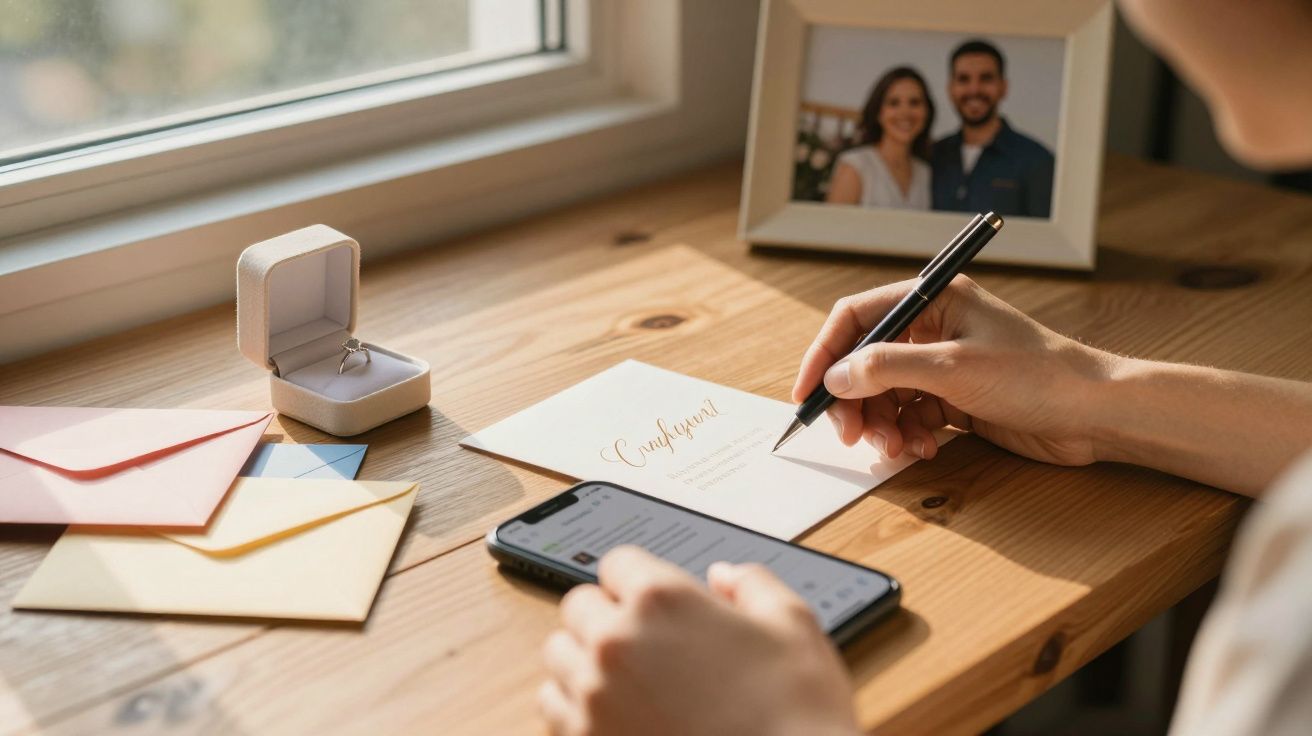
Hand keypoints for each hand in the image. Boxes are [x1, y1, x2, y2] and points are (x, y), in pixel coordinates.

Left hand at [539, 546, 858, 735]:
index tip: (655, 600)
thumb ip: (754, 585)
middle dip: (608, 616)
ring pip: (558, 657)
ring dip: (585, 661)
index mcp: (662, 600)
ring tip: (629, 680)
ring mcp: (594, 697)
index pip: (618, 563)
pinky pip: (553, 710)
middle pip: (579, 606)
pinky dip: (575, 708)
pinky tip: (616, 715)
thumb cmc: (796, 715)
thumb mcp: (795, 627)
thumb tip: (724, 574)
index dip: (640, 579)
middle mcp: (616, 642)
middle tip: (647, 642)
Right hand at [793, 275, 1115, 466]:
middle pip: (866, 362)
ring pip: (885, 394)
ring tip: (894, 447)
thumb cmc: (1038, 375)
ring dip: (881, 424)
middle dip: (854, 401)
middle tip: (849, 436)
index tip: (807, 392)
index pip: (858, 317)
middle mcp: (934, 328)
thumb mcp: (955, 369)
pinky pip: (910, 416)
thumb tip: (836, 377)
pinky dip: (906, 435)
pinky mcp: (955, 399)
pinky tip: (920, 449)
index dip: (825, 353)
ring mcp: (944, 365)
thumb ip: (888, 369)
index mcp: (933, 300)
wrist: (1094, 414)